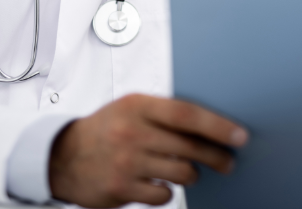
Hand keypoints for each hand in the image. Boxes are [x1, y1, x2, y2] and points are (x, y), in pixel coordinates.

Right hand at [48, 94, 247, 207]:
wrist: (63, 156)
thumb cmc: (108, 126)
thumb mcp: (133, 106)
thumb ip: (166, 111)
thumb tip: (211, 122)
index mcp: (139, 106)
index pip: (187, 114)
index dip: (217, 126)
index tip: (239, 135)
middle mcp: (133, 132)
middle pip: (189, 146)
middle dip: (216, 155)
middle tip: (229, 161)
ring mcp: (126, 163)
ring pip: (180, 172)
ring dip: (194, 173)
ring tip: (193, 170)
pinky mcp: (120, 189)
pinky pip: (162, 195)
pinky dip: (169, 191)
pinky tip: (164, 183)